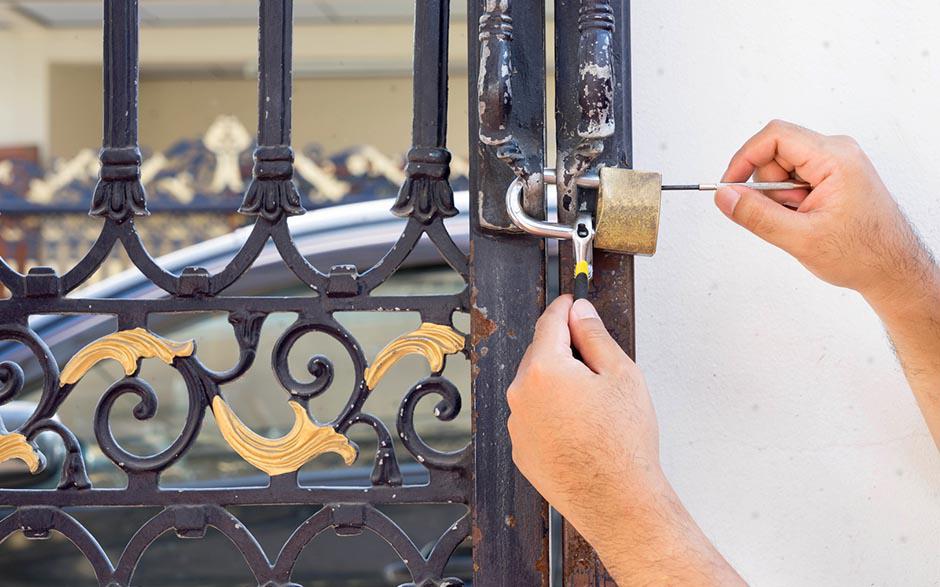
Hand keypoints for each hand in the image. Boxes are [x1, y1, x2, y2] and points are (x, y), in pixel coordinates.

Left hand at [507, 296, 744, 584]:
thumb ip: (594, 335)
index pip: (549, 322)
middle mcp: (521, 394)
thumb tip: (580, 312)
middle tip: (597, 364)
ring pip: (536, 387)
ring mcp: (517, 424)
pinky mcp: (521, 449)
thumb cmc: (621, 442)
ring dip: (557, 383)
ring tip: (593, 407)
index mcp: (544, 369)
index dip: (564, 308)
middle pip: (540, 354)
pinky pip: (534, 416)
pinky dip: (551, 412)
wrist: (615, 500)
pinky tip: (580, 428)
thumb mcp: (620, 374)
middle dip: (564, 350)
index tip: (571, 302)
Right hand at [715, 120, 934, 307]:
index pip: (775, 137)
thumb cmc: (862, 254)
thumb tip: (725, 196)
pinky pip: (794, 178)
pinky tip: (805, 218)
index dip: (744, 158)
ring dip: (779, 197)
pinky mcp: (833, 175)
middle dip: (767, 186)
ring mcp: (836, 163)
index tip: (729, 185)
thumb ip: (756, 215)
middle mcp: (837, 152)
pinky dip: (789, 200)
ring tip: (800, 220)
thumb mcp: (800, 238)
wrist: (892, 269)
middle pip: (776, 152)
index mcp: (835, 158)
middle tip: (783, 215)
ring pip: (782, 167)